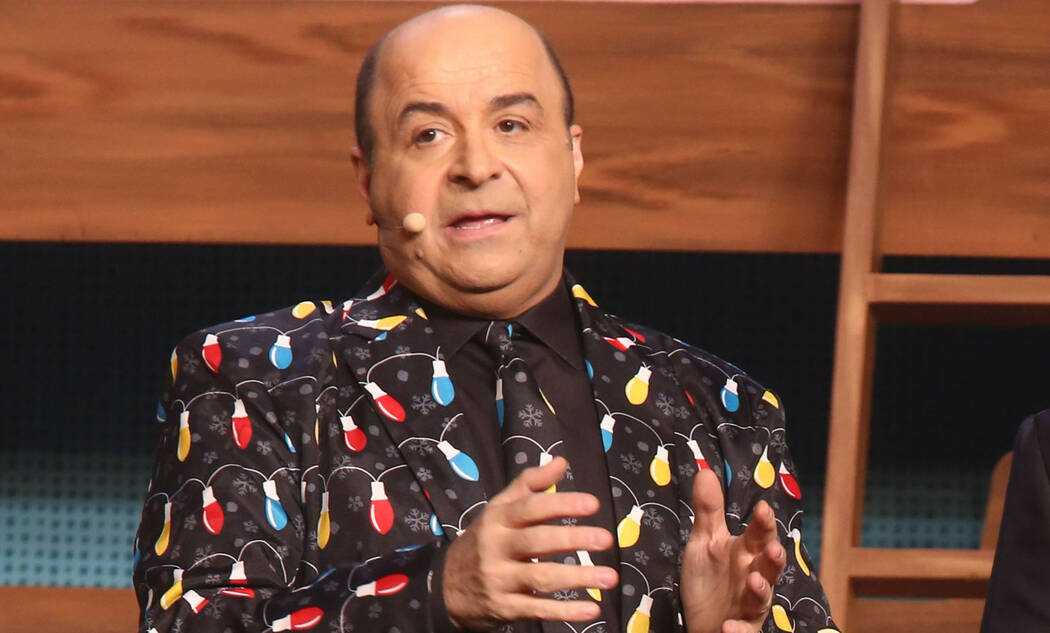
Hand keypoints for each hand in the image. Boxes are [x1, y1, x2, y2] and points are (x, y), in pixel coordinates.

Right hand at [442, 456, 618, 629]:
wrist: (445, 586)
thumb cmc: (484, 540)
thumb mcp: (499, 508)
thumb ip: (530, 483)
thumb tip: (562, 461)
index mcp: (497, 519)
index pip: (531, 507)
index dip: (561, 504)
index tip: (593, 504)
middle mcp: (496, 547)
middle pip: (537, 541)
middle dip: (573, 539)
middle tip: (607, 539)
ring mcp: (499, 579)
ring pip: (540, 577)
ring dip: (577, 577)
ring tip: (610, 577)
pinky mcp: (504, 608)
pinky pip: (537, 609)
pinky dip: (565, 612)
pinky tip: (592, 609)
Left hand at [681, 468, 785, 632]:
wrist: (700, 620)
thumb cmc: (708, 578)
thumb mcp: (704, 542)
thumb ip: (708, 510)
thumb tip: (705, 469)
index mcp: (746, 552)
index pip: (759, 534)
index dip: (763, 523)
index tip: (762, 507)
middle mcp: (753, 576)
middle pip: (768, 566)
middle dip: (773, 558)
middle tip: (773, 548)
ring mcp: (749, 604)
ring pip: (761, 598)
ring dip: (761, 590)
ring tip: (755, 580)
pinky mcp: (741, 628)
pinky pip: (744, 630)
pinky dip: (739, 629)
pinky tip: (730, 625)